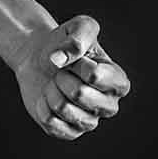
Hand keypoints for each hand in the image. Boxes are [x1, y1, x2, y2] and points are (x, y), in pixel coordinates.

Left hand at [11, 14, 131, 140]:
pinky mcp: (68, 131)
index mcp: (118, 82)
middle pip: (78, 94)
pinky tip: (48, 97)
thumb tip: (59, 59)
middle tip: (61, 72)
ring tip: (55, 84)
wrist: (39, 57)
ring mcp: (89, 121)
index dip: (75, 63)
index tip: (74, 58)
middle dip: (62, 77)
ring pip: (63, 108)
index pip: (94, 75)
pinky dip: (42, 105)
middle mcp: (109, 105)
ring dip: (51, 90)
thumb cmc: (65, 42)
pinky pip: (50, 122)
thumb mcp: (79, 27)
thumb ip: (79, 35)